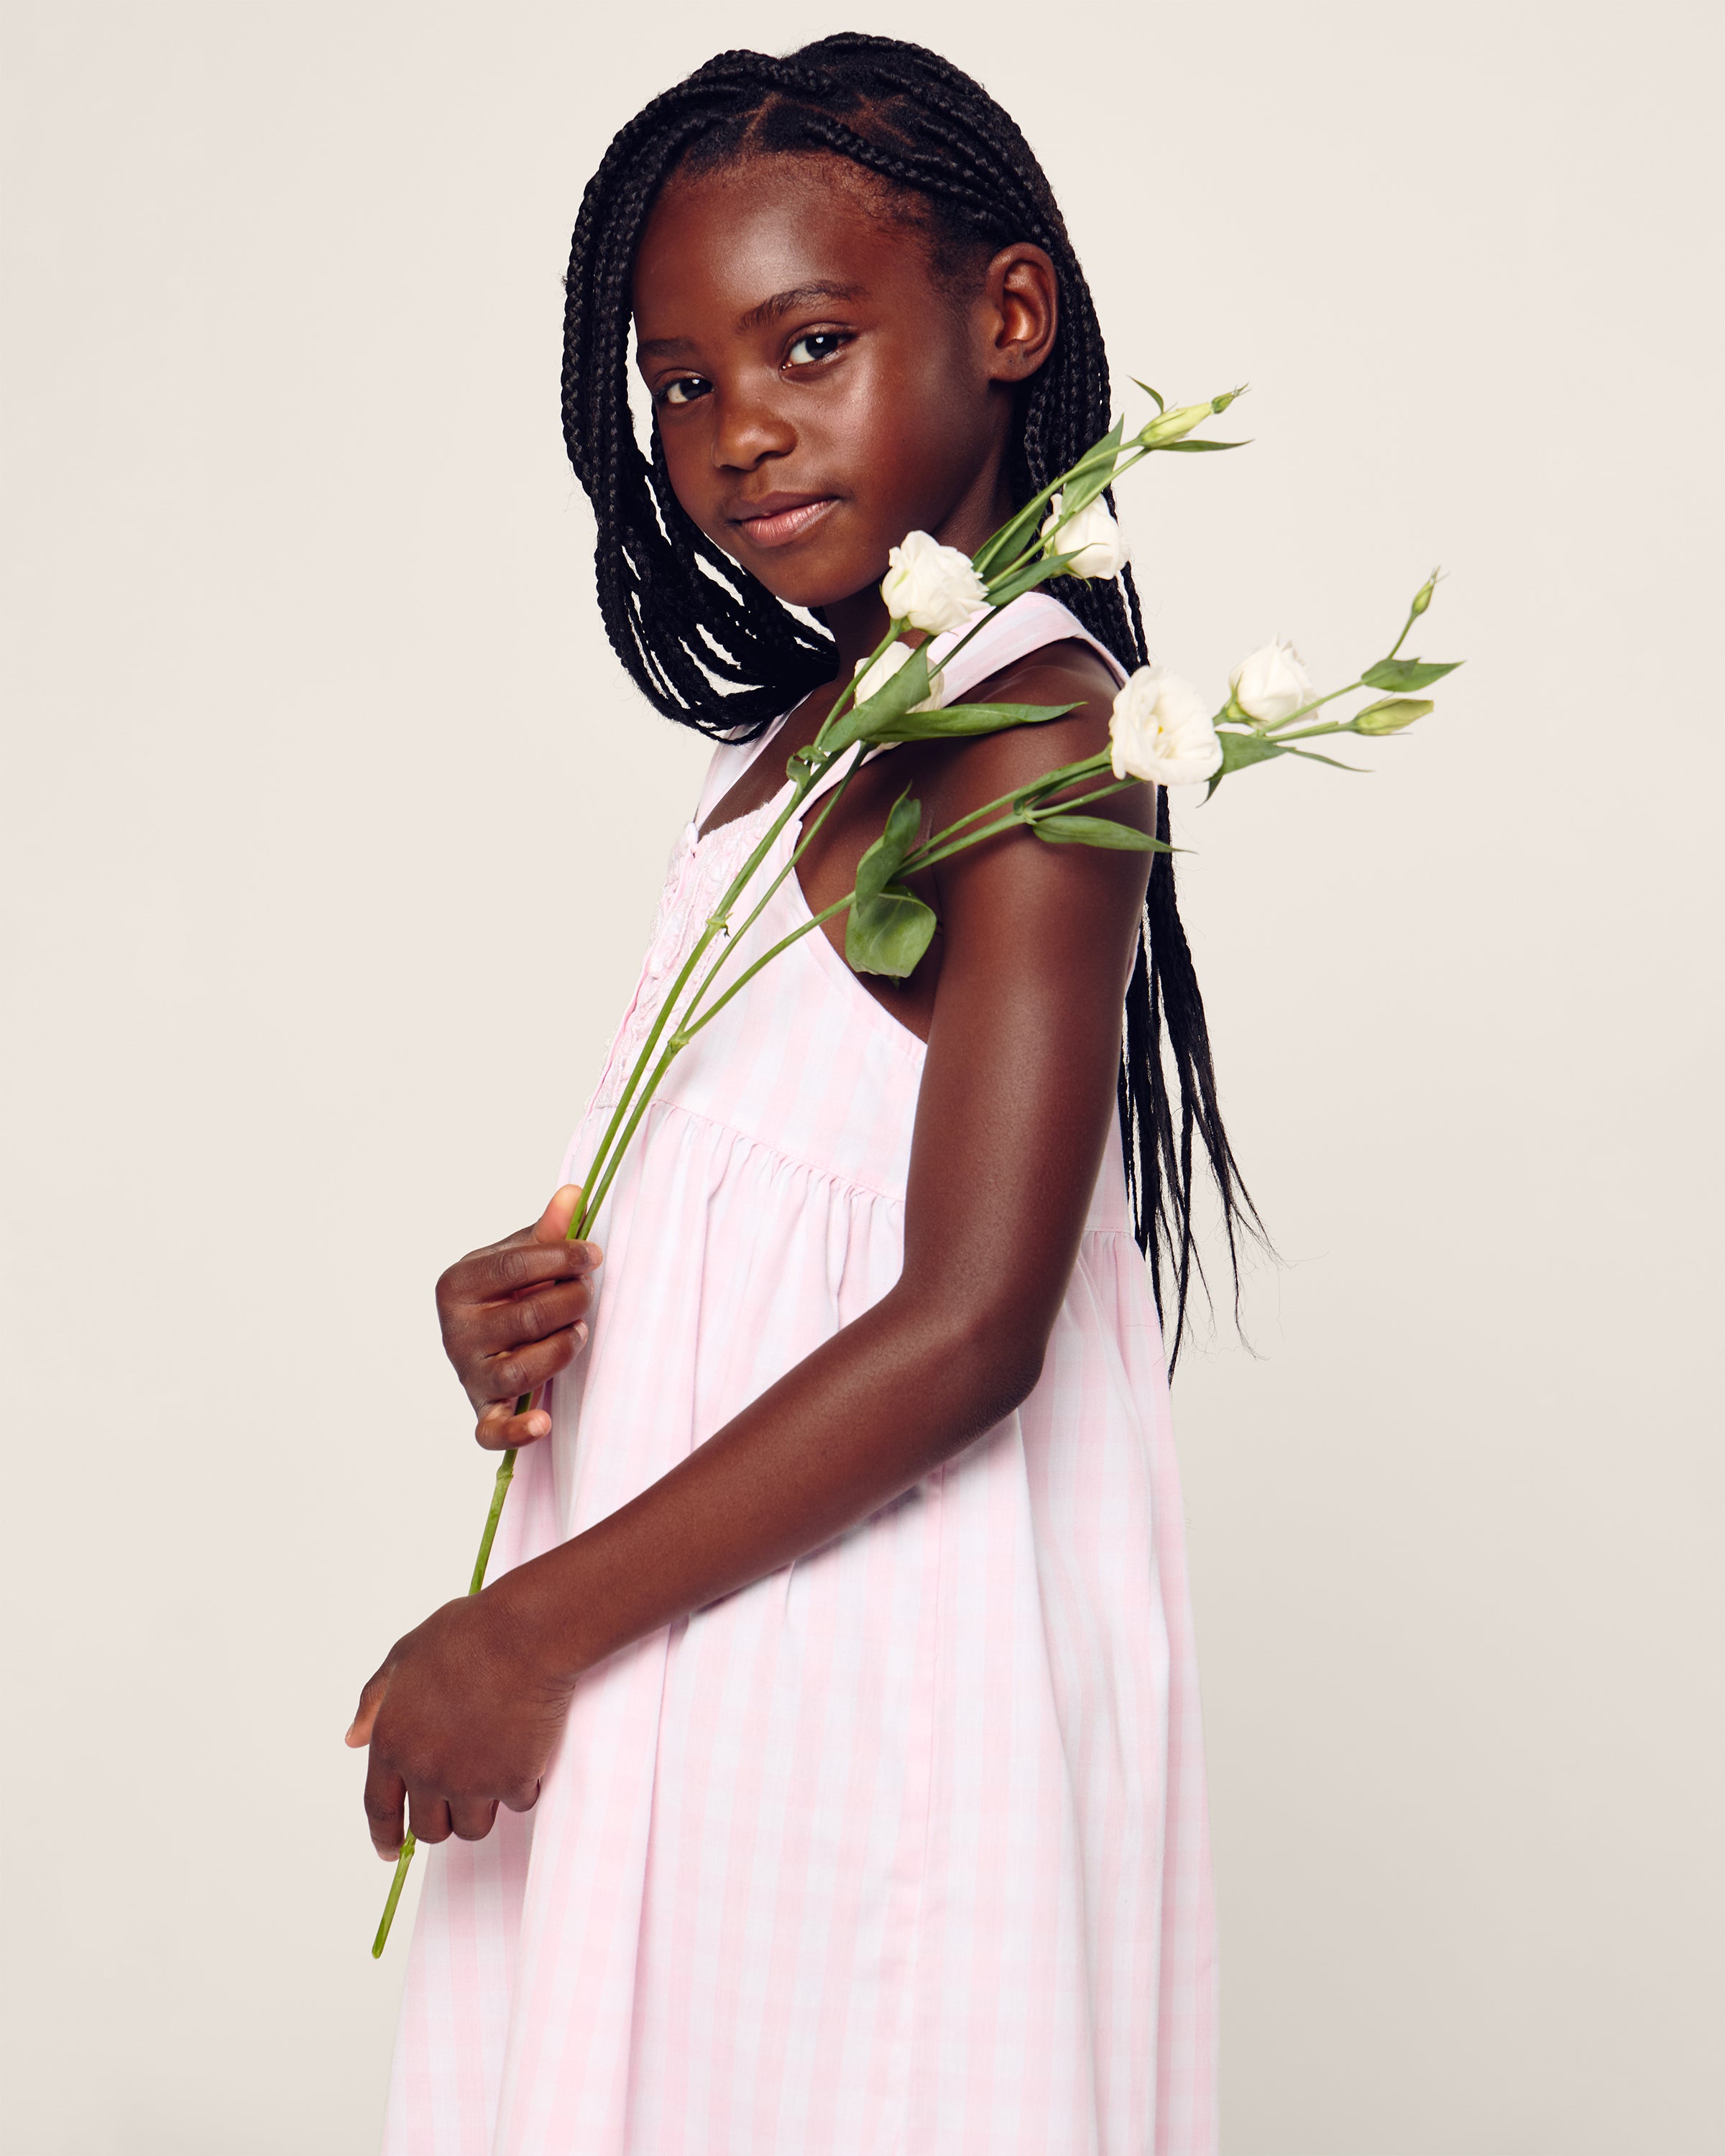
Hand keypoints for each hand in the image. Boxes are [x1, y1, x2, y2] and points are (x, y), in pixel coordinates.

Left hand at [345, 1581, 571, 1855]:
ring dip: (484, 1806)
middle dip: (443, 1818)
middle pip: (429, 1829)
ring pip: (473, 1826)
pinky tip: (527, 1752)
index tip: (390, 1850)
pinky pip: (518, 1802)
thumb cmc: (468, 1634)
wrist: (524, 1634)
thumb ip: (375, 1701)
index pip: (380, 1807)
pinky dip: (523, 1785)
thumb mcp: (404, 1656)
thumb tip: (353, 1739)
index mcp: (393, 1742)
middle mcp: (425, 1770)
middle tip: (462, 1794)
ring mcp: (469, 1780)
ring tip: (497, 1768)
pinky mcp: (511, 1780)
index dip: (383, 1834)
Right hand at [436, 1185, 601, 1449]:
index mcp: (457, 1284)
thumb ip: (546, 1231)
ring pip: (521, 1369)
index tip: (593, 1255)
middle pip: (526, 1317)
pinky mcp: (482, 1410)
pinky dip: (516, 1431)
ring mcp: (467, 1374)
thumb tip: (573, 1194)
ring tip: (578, 1332)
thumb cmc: (506, 1292)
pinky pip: (491, 1431)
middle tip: (587, 1293)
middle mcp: (456, 1331)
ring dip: (563, 1349)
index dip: (562, 1258)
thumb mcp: (519, 1256)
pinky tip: (543, 1422)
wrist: (483, 1336)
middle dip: (571, 1301)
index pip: (515, 1265)